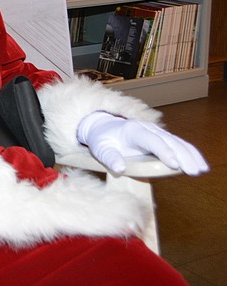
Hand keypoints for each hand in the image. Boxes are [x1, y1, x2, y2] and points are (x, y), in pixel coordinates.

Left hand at [77, 111, 208, 175]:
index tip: (174, 164)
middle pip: (169, 141)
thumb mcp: (100, 148)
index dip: (163, 151)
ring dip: (190, 155)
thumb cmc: (102, 140)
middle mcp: (148, 129)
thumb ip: (109, 158)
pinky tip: (200, 164)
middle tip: (193, 171)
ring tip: (201, 169)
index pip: (151, 140)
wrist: (104, 128)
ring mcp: (157, 132)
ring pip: (177, 142)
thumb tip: (119, 169)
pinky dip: (191, 153)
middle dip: (182, 156)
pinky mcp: (162, 138)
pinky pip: (179, 144)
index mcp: (133, 130)